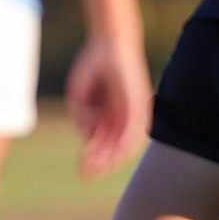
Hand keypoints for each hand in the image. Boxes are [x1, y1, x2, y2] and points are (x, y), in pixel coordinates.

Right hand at [64, 33, 151, 176]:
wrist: (109, 44)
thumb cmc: (93, 67)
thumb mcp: (79, 96)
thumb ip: (81, 116)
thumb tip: (87, 136)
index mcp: (110, 115)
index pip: (103, 143)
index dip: (94, 158)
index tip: (83, 170)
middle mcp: (124, 116)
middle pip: (114, 146)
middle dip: (101, 162)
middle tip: (87, 175)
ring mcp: (133, 111)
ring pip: (126, 141)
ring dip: (112, 157)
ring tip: (98, 168)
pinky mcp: (139, 103)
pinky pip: (135, 127)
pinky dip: (125, 141)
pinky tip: (115, 153)